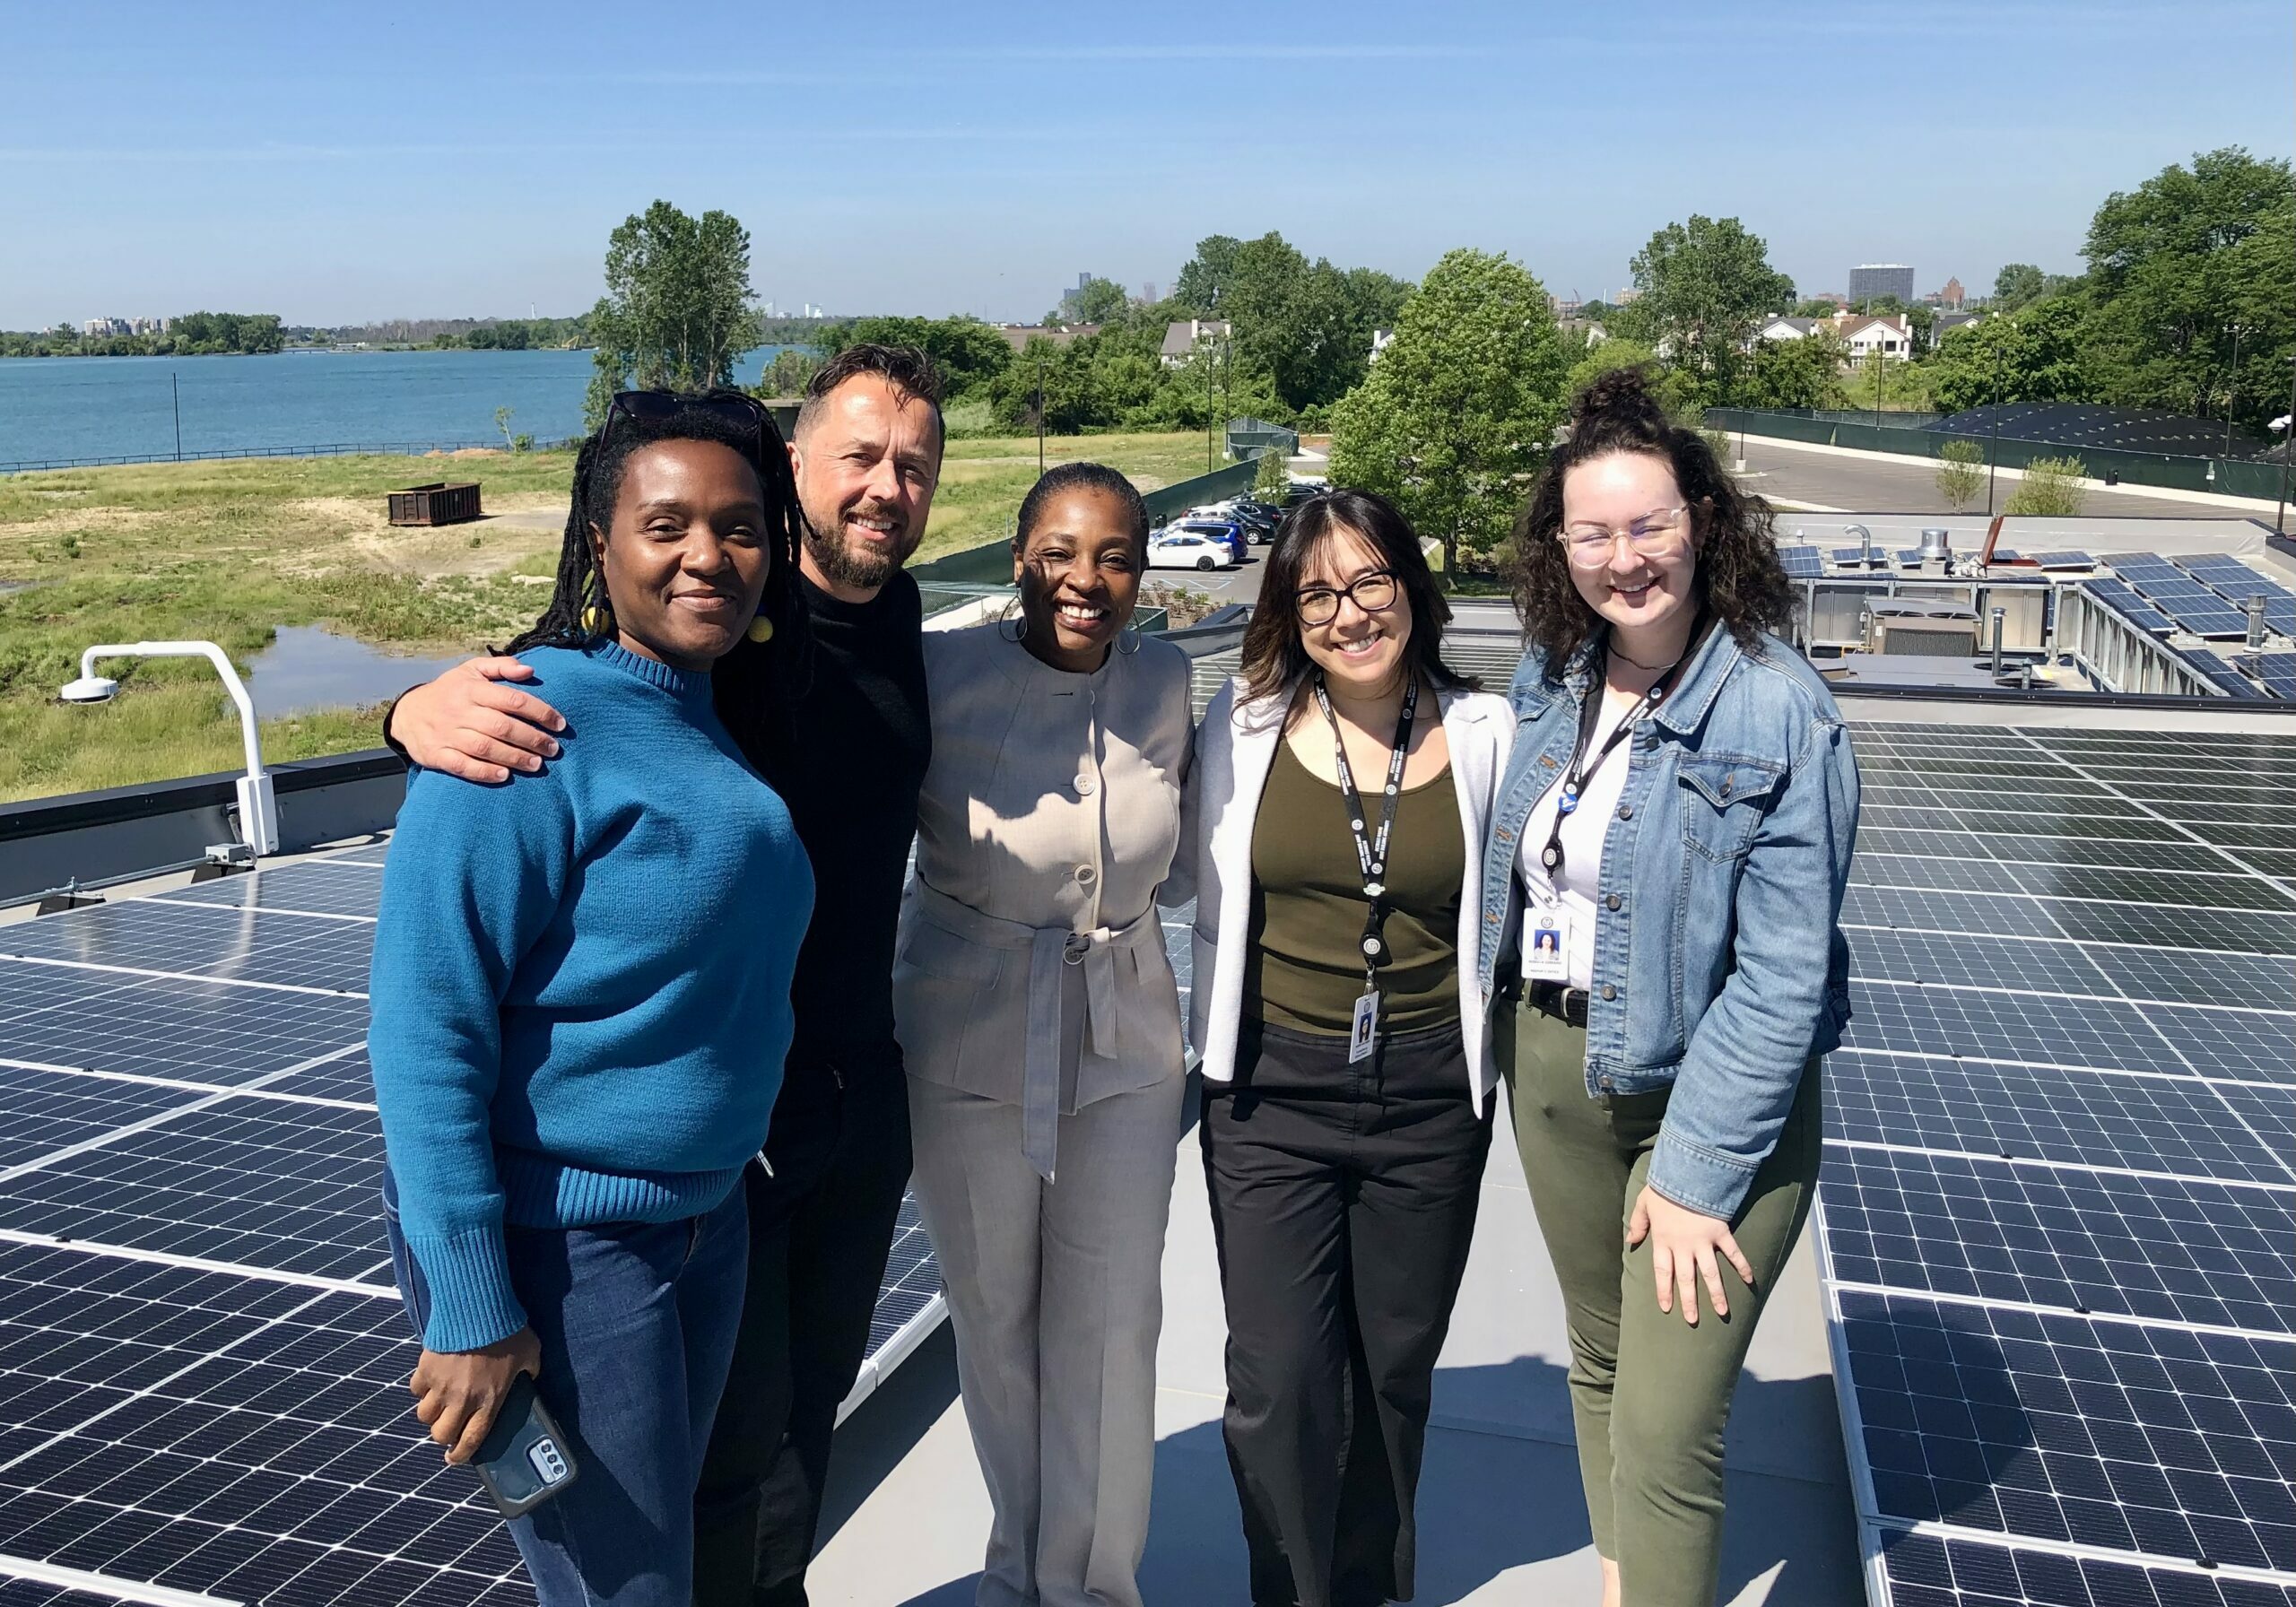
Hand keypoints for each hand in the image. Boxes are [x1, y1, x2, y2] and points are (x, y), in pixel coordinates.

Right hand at [388, 658, 564, 782]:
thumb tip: (530, 669)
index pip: (513, 699)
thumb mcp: (471, 670)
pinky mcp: (437, 754)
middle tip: (553, 749)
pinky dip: (484, 772)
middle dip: (532, 739)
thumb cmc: (450, 691)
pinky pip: (462, 765)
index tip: (560, 724)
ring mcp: (447, 733)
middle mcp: (460, 711)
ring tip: (537, 764)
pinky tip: (504, 776)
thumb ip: (500, 667)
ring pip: (485, 747)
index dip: (540, 712)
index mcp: (472, 689)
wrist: (407, 713)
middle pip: (502, 726)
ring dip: (514, 757)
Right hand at [409, 1326, 541, 1463]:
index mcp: (489, 1401)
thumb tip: (530, 1378)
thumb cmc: (509, 1332)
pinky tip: (432, 1379)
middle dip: (443, 1434)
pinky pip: (416, 1389)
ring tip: (439, 1402)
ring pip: (424, 1415)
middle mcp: (462, 1400)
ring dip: (431, 1412)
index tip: (454, 1458)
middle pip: (441, 1434)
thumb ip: (530, 1372)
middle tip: (448, 1425)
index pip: (472, 1440)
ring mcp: (440, 1386)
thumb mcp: (531, 1355)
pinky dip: (421, 1387)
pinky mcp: (425, 1370)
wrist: (478, 1309)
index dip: (461, 1454)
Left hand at [1627, 1186, 1754, 1326]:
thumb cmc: (1664, 1188)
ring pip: (1710, 1273)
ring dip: (1716, 1293)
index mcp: (1663, 1240)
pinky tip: (1751, 1280)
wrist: (1688, 1174)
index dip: (1664, 1290)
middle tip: (1692, 1320)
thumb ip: (1638, 1223)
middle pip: (1686, 1279)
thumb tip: (1631, 1240)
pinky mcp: (1721, 1233)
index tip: (1667, 1308)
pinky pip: (1734, 1253)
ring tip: (1722, 1312)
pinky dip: (1743, 1266)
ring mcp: (1704, 1242)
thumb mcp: (1644, 1203)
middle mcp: (1683, 1246)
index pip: (1662, 1271)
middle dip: (1689, 1301)